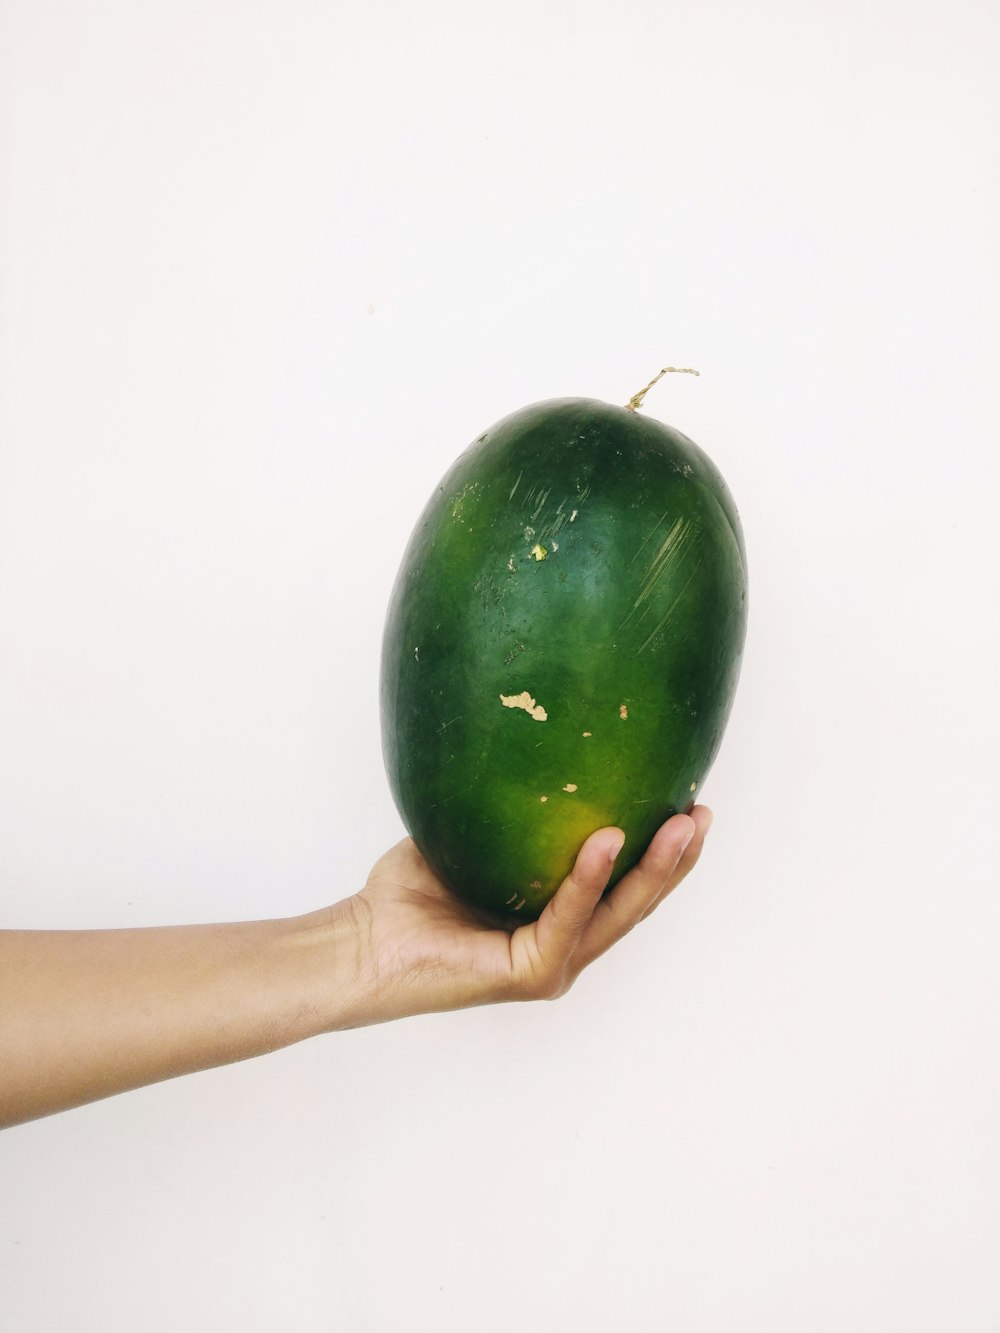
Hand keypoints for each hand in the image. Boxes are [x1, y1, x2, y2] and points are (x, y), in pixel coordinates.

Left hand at [340, 806, 712, 1024]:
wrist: (363, 944)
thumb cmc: (409, 892)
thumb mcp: (469, 832)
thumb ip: (508, 804)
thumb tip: (532, 740)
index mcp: (558, 919)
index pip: (622, 885)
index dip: (661, 849)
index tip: (690, 801)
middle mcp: (564, 945)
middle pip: (636, 902)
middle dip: (676, 858)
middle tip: (704, 811)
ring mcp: (551, 963)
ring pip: (617, 914)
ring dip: (654, 869)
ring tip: (682, 824)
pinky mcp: (529, 974)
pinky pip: (567, 920)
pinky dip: (587, 879)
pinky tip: (608, 841)